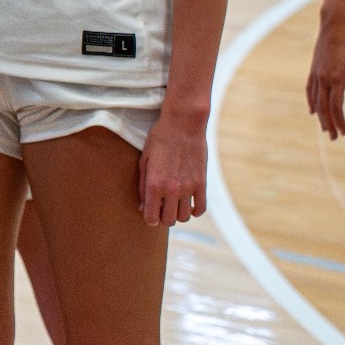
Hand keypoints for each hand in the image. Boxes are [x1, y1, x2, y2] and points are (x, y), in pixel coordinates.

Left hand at [135, 109, 206, 226]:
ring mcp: (189, 187)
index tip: (150, 214)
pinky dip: (195, 211)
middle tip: (162, 208)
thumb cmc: (159, 139)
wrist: (183, 124)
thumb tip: (142, 207)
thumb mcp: (145, 160)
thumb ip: (142, 186)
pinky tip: (189, 203)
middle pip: (169, 221)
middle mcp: (172, 189)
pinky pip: (201, 209)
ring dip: (178, 214)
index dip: (149, 219)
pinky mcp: (202, 183)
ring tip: (175, 204)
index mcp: (154, 184)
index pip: (151, 218)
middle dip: (163, 217)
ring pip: (185, 217)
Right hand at [305, 17, 344, 139]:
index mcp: (336, 78)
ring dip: (320, 116)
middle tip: (333, 138)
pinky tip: (312, 110)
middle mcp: (323, 78)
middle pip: (324, 107)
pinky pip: (310, 89)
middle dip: (329, 123)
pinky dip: (311, 101)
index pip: (336, 106)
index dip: (340, 121)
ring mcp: (316, 74)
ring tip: (324, 127)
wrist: (335, 23)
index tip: (344, 133)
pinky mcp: (314, 69)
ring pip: (316, 100)